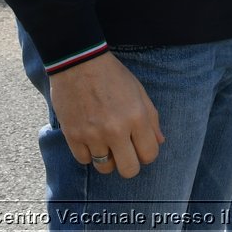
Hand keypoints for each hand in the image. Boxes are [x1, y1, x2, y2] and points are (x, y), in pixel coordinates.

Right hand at [48, 52, 164, 178]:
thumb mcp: (138, 91)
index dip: (147, 154)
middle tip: (124, 152)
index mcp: (137, 117)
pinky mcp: (73, 135)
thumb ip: (151, 118)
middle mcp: (116, 130)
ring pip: (105, 168)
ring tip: (105, 144)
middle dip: (129, 164)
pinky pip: (84, 160)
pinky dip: (88, 154)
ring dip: (107, 159)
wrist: (78, 62)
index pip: (149, 155)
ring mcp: (93, 134)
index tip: (140, 148)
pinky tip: (90, 139)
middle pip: (129, 170)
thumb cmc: (112, 75)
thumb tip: (159, 142)